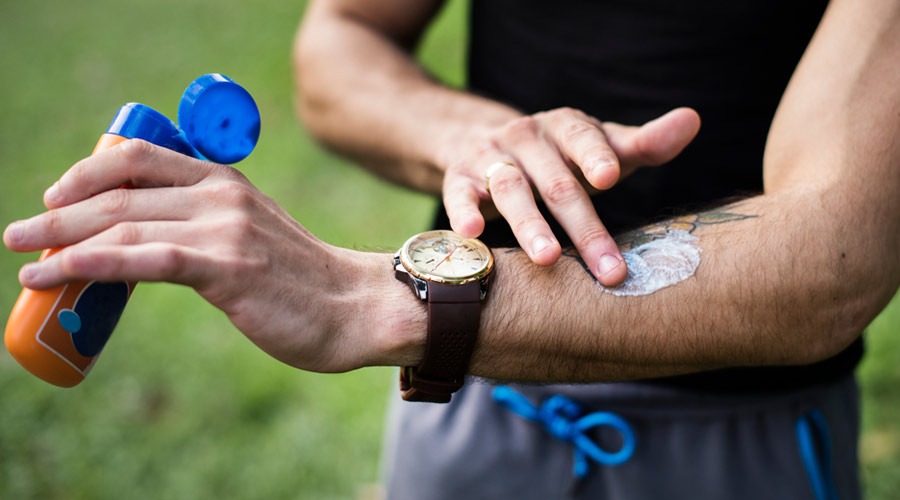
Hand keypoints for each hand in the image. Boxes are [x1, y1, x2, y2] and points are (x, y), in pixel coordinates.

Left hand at [3, 140, 417, 372]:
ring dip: (62, 242)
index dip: (87, 173)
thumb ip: (204, 226)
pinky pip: (144, 258)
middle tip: (17, 234)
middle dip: (59, 214)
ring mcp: (224, 228)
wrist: (355, 306)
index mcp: (225, 181)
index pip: (140, 159)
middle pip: (120, 193)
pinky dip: (92, 263)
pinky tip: (58, 272)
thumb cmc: (301, 280)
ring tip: (24, 261)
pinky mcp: (226, 266)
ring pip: (123, 224)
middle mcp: (221, 195)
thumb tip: (146, 245)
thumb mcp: (251, 234)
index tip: (54, 197)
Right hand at [439, 107, 700, 285]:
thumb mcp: (599, 146)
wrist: (478, 139)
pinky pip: (458, 194)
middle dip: (583, 227)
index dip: (595, 156)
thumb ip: (643, 143)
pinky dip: (463, 212)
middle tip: (608, 269)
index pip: (582, 138)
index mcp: (565, 126)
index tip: (610, 178)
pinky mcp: (458, 177)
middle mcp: (526, 137)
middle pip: (556, 182)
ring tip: (546, 259)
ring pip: (509, 189)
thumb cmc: (558, 156)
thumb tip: (692, 120)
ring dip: (528, 225)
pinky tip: (472, 233)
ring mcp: (489, 156)